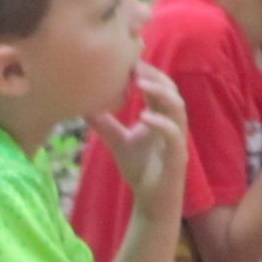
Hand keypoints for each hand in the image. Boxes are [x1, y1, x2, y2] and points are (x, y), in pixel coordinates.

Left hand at [91, 62, 186, 213]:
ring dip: (161, 94)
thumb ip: (104, 123)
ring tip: (140, 83)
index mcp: (161, 117)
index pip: (159, 88)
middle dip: (154, 76)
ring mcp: (177, 140)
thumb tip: (82, 104)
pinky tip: (144, 116)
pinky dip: (161, 124)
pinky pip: (174, 136)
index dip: (147, 73)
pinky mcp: (178, 157)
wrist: (151, 202)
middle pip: (172, 91)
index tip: (127, 60)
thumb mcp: (117, 141)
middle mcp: (172, 124)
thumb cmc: (140, 170)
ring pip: (178, 109)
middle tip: (134, 65)